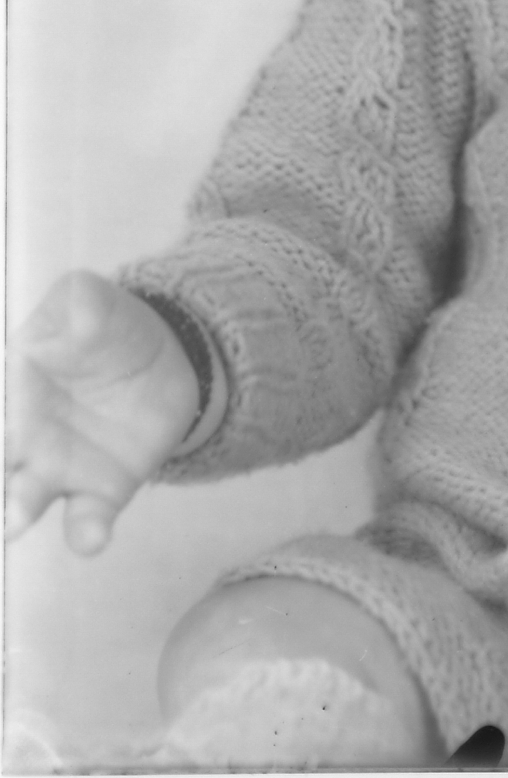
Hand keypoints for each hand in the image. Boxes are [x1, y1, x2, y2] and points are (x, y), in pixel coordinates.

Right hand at [5, 272, 204, 554]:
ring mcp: (56, 469)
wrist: (163, 360)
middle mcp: (20, 436)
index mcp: (10, 385)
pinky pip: (85, 520)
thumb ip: (82, 301)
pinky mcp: (100, 492)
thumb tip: (78, 299)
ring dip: (15, 510)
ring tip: (14, 520)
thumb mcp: (95, 301)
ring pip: (21, 499)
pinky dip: (85, 533)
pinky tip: (92, 537)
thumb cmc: (108, 328)